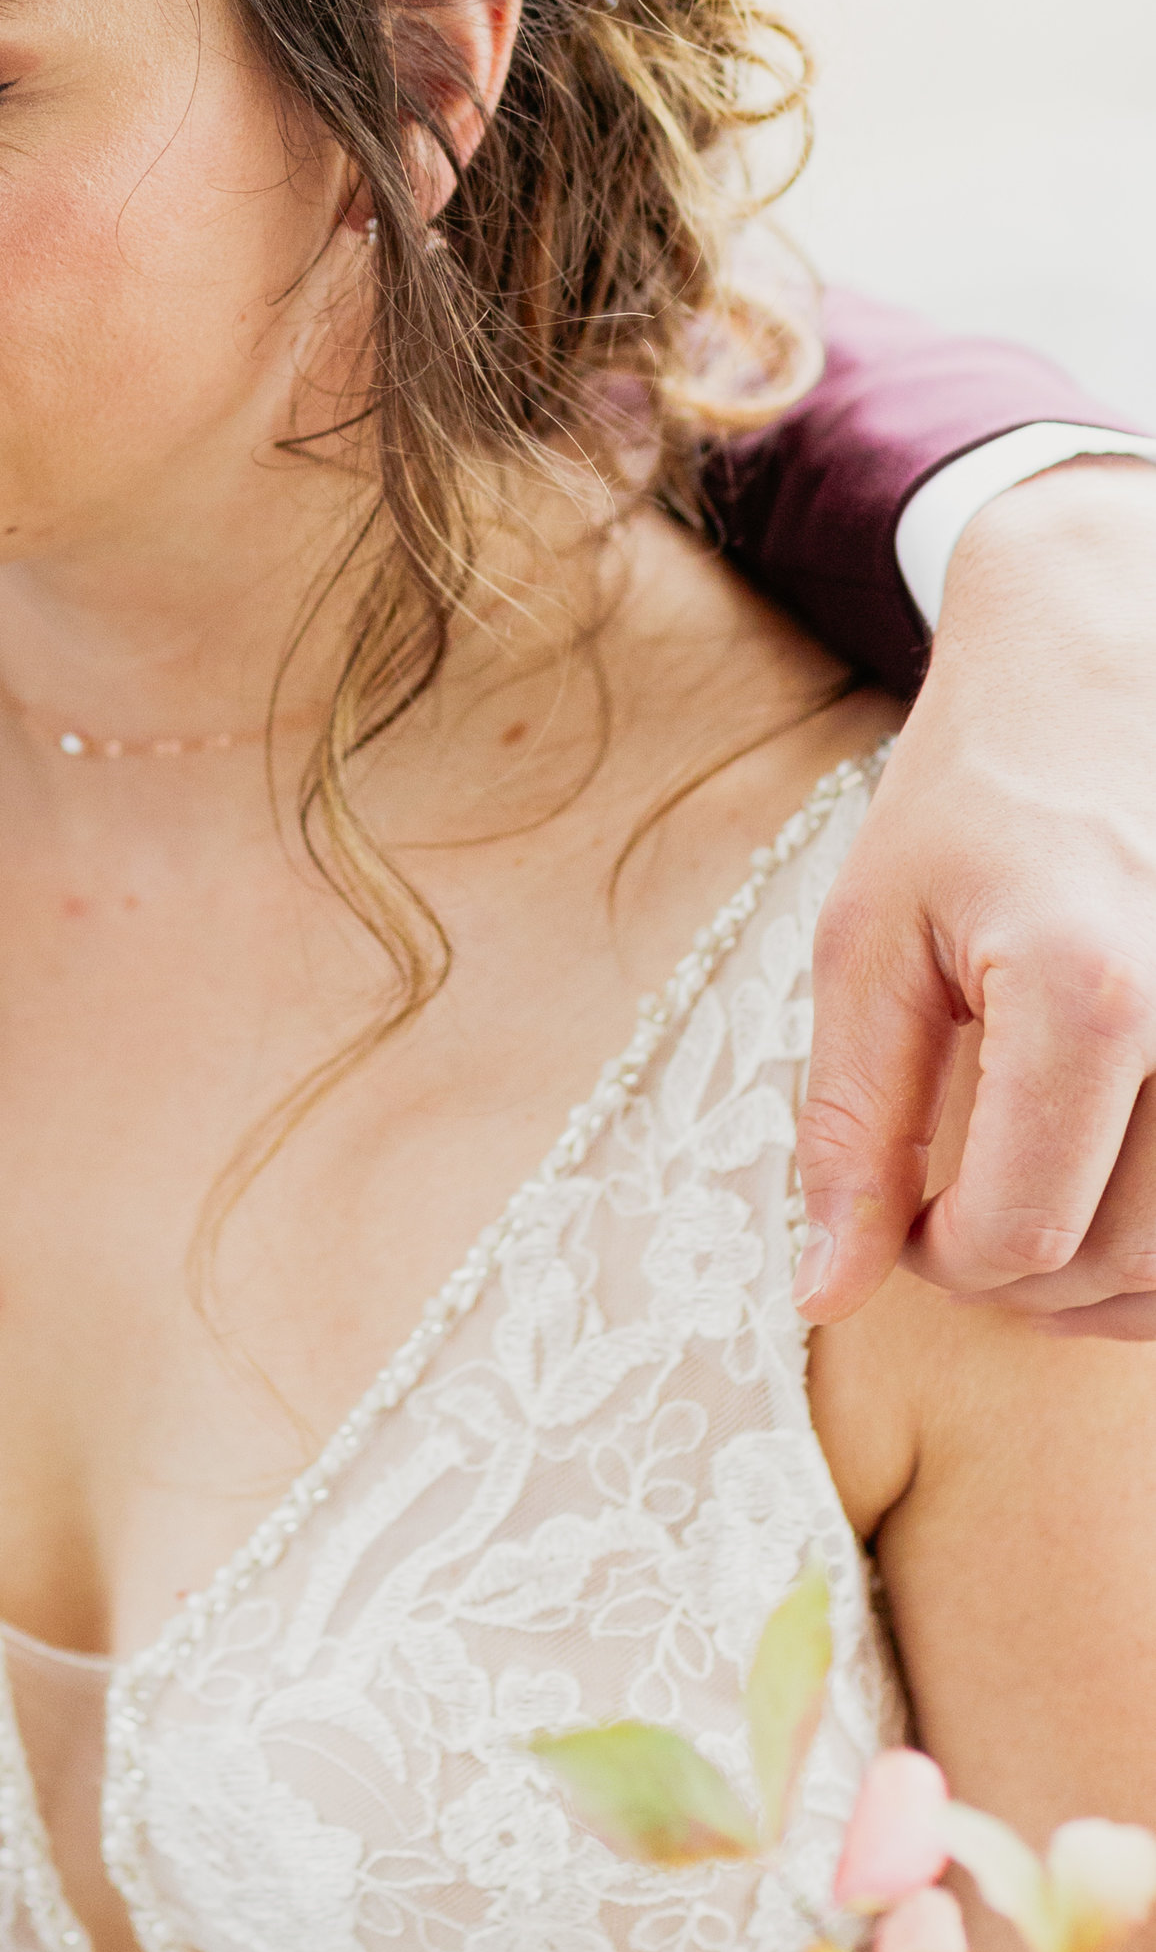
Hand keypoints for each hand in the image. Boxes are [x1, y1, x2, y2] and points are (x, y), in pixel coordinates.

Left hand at [795, 455, 1155, 1334]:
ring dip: (1110, 1289)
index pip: (1017, 1235)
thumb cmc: (976, 790)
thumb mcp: (871, 937)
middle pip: (1122, 1265)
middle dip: (1021, 1284)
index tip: (898, 1217)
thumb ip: (851, 1123)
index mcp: (1087, 991)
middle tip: (952, 1228)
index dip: (936, 1259)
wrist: (1109, 662)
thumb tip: (829, 1289)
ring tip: (1030, 1229)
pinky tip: (1109, 1203)